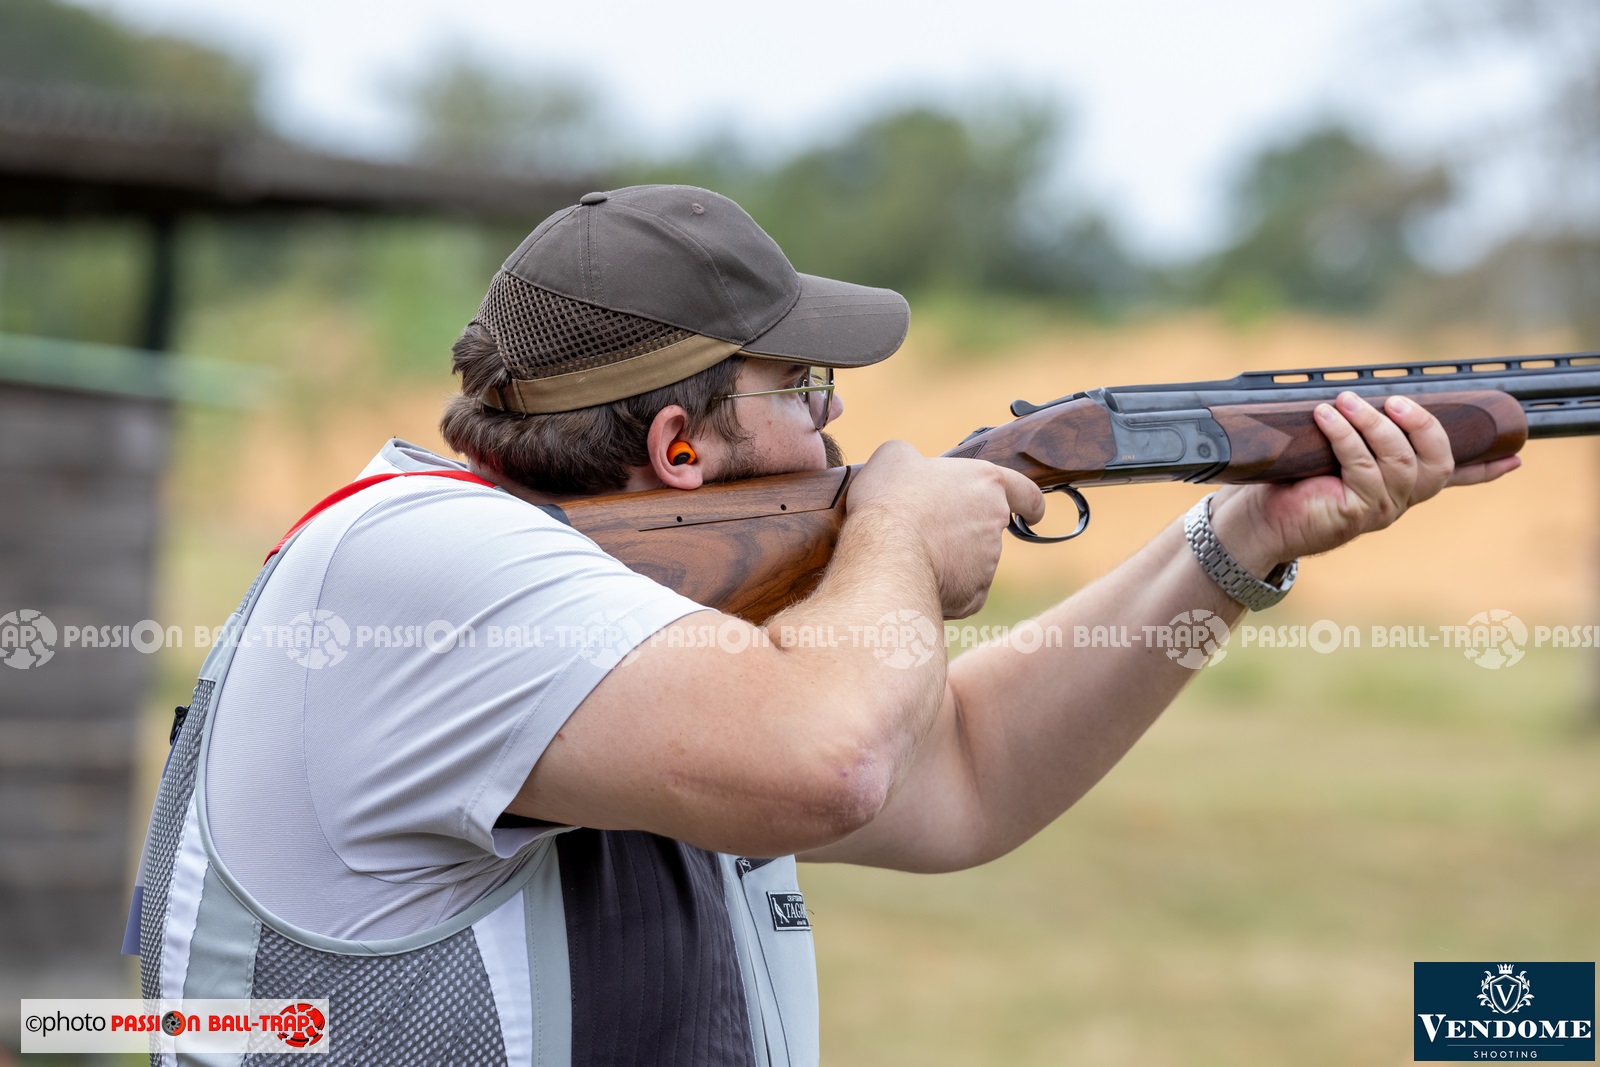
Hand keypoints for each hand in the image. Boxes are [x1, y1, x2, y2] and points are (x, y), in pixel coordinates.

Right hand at [847, 440, 1044, 618]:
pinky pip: (960, 590)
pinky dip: (941, 587)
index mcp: (985, 484)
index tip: (1032, 513)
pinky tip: (915, 577)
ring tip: (909, 554)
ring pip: (970, 561)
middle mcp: (994, 523)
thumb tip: (911, 468)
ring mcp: (987, 562)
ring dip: (948, 558)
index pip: (1026, 492)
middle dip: (962, 531)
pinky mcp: (973, 595)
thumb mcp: (894, 457)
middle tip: (925, 529)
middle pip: (986, 528)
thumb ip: (914, 458)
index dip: (1029, 503)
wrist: (886, 555)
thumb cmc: (892, 500)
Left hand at [1212, 391, 1521, 571]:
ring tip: (1345, 401)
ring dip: (1374, 424)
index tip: (1516, 455)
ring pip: (1401, 462)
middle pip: (1437, 462)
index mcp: (1399, 484)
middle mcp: (1397, 500)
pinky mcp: (1356, 514)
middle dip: (1422, 424)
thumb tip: (1358, 391)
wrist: (1254, 518)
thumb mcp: (1328, 448)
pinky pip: (1363, 468)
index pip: (1453, 477)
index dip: (1486, 468)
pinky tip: (1326, 417)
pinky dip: (1345, 436)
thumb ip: (1355, 430)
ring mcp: (1380, 510)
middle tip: (1392, 400)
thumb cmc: (1288, 479)